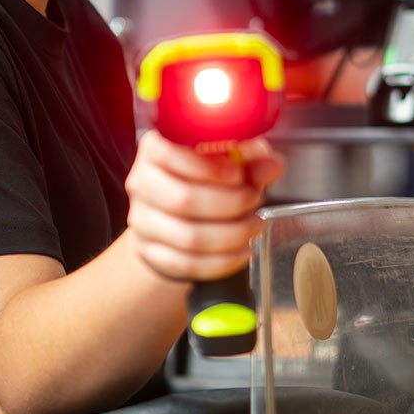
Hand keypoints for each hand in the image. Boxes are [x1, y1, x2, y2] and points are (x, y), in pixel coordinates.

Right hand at [124, 130, 284, 282]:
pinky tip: (242, 250)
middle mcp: (143, 183)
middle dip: (230, 203)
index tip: (237, 174)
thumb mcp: (230, 162)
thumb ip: (251, 161)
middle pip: (183, 199)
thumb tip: (271, 165)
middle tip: (254, 200)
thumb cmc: (204, 180)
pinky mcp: (150, 253)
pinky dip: (223, 261)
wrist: (176, 217)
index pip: (170, 154)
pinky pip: (188, 263)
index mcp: (156, 149)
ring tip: (254, 226)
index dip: (207, 167)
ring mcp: (142, 221)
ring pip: (188, 236)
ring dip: (232, 234)